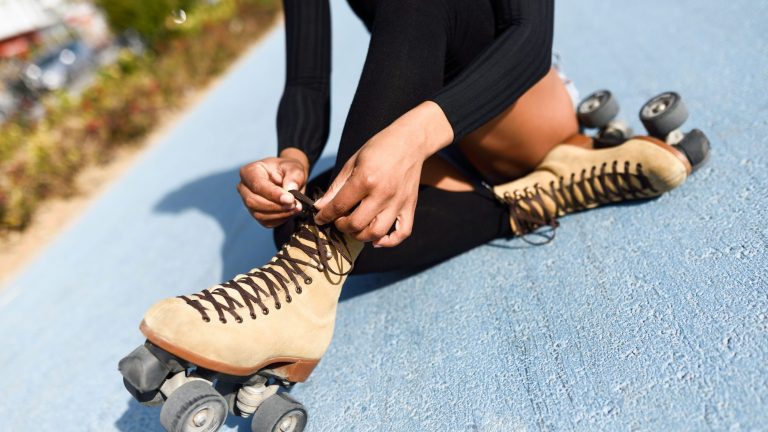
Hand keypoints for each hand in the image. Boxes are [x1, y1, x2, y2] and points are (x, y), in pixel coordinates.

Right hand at [237, 148, 308, 227]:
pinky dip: (280, 219)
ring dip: (280, 214)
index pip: (257, 185)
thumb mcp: (294, 168)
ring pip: (259, 214)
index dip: (274, 194)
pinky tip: (290, 212)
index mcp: (249, 171)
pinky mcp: (256, 214)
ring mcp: (248, 202)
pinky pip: (265, 222)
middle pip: (253, 201)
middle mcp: (244, 188)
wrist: (288, 177)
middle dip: (276, 206)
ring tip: (296, 208)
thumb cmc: (288, 170)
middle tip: (296, 204)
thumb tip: (290, 189)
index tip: (290, 199)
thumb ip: (293, 177)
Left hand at [314, 102, 452, 246]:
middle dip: (341, 226)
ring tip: (354, 227)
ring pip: (377, 233)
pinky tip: (377, 240)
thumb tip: (321, 207)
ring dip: (360, 236)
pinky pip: (402, 233)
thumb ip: (336, 187)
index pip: (339, 206)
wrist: (410, 141)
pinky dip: (389, 242)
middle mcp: (383, 194)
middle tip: (338, 220)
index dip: (325, 215)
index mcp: (366, 179)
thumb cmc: (379, 148)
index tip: (319, 218)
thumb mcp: (353, 162)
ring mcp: (398, 202)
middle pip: (356, 224)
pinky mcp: (410, 206)